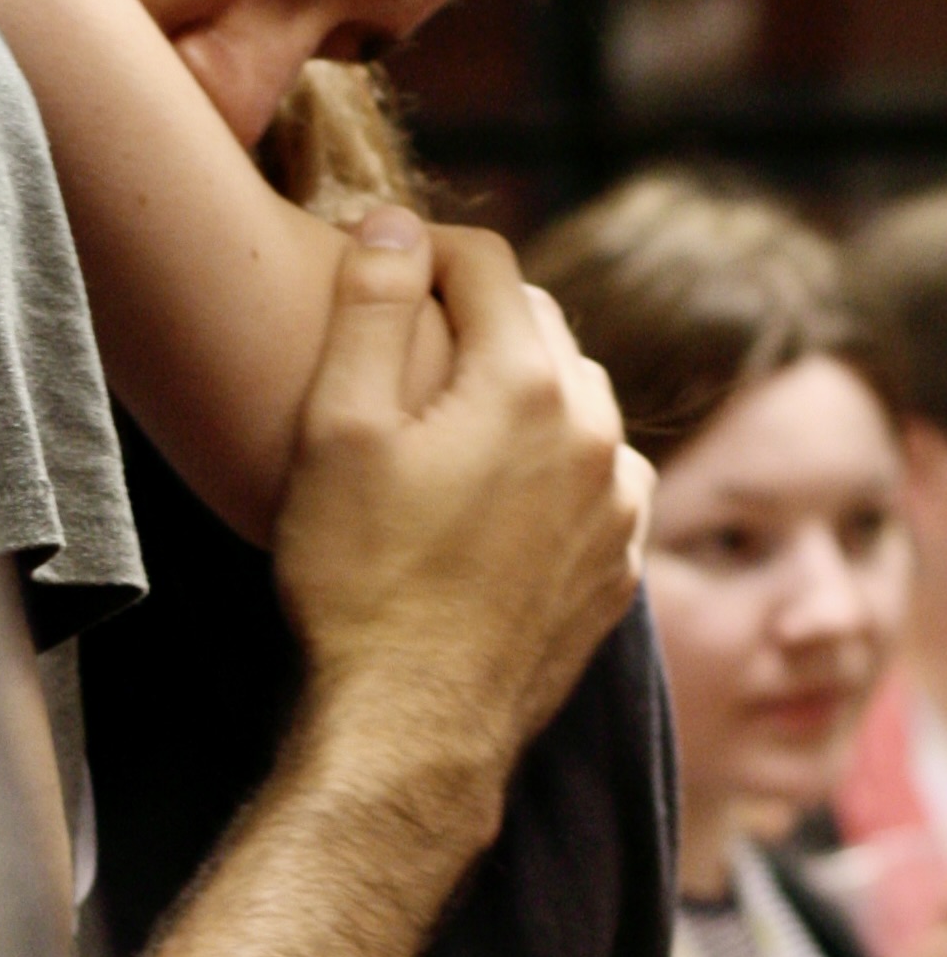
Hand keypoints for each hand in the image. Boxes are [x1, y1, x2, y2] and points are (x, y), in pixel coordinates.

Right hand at [275, 212, 652, 823]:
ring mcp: (620, 504)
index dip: (422, 252)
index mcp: (528, 383)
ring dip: (520, 394)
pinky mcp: (620, 566)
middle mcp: (597, 432)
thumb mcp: (335, 432)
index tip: (377, 268)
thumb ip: (369, 307)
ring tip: (446, 430)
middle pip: (537, 327)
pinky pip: (596, 479)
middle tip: (401, 349)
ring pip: (575, 403)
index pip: (485, 262)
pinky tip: (491, 502)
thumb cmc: (358, 583)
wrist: (412, 731)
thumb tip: (395, 224)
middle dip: (474, 321)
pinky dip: (552, 467)